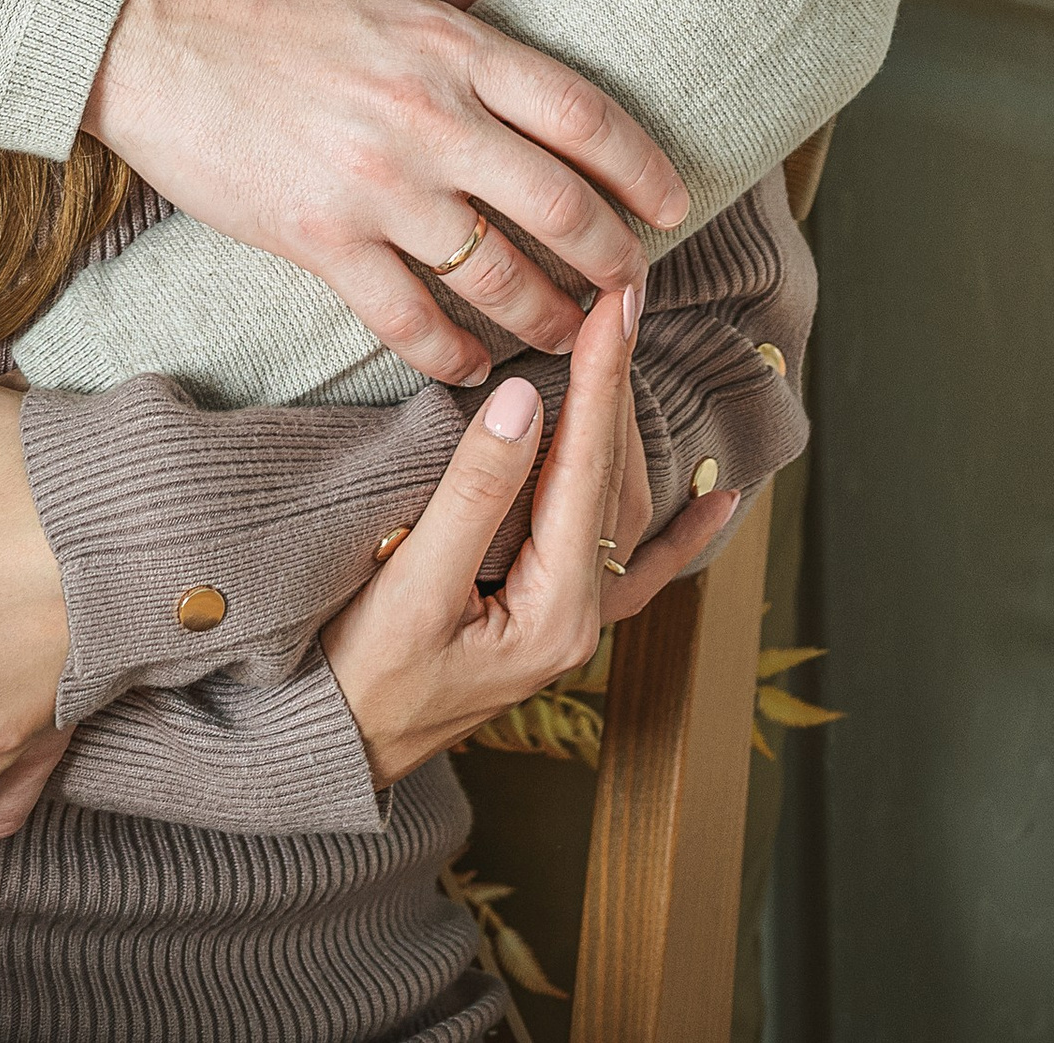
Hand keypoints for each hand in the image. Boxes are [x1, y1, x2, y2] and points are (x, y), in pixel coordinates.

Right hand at [81, 0, 688, 381]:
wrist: (146, 28)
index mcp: (453, 46)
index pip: (583, 116)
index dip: (643, 167)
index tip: (672, 202)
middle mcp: (431, 119)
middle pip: (561, 206)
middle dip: (613, 257)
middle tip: (635, 288)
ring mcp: (377, 186)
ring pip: (497, 274)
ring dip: (546, 315)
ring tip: (568, 335)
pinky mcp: (319, 239)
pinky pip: (407, 319)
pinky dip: (452, 353)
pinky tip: (474, 365)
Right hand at [320, 290, 741, 789]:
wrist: (335, 753)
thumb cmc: (361, 678)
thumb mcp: (410, 588)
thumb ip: (472, 497)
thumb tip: (526, 402)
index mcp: (555, 611)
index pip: (587, 470)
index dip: (602, 380)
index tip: (611, 306)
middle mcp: (581, 618)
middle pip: (612, 482)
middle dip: (616, 387)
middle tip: (617, 300)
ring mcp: (573, 625)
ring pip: (623, 510)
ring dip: (627, 430)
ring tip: (626, 352)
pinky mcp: (552, 625)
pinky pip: (635, 570)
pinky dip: (681, 531)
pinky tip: (718, 498)